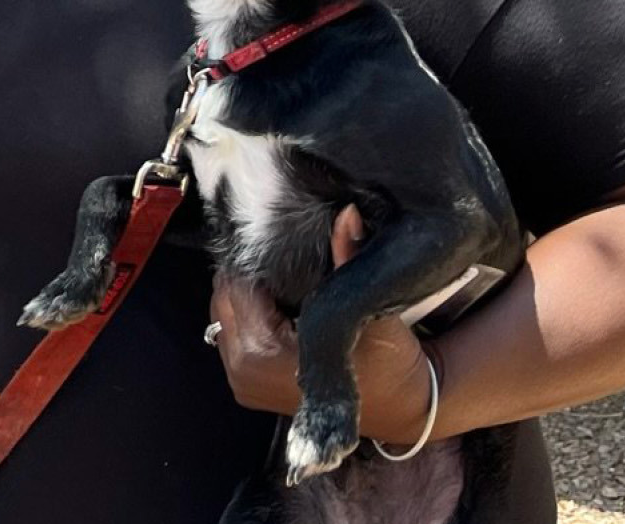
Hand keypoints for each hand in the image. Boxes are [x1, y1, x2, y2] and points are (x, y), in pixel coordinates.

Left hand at [208, 206, 436, 443]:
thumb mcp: (371, 312)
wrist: (400, 409)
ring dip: (248, 296)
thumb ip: (349, 262)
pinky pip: (231, 334)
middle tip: (282, 261)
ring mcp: (240, 381)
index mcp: (262, 352)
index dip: (258, 260)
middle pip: (224, 298)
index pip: (238, 285)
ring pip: (224, 314)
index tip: (281, 243)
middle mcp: (242, 370)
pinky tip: (279, 309)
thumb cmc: (389, 365)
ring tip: (282, 285)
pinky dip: (249, 317)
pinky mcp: (245, 385)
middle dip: (250, 277)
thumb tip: (346, 215)